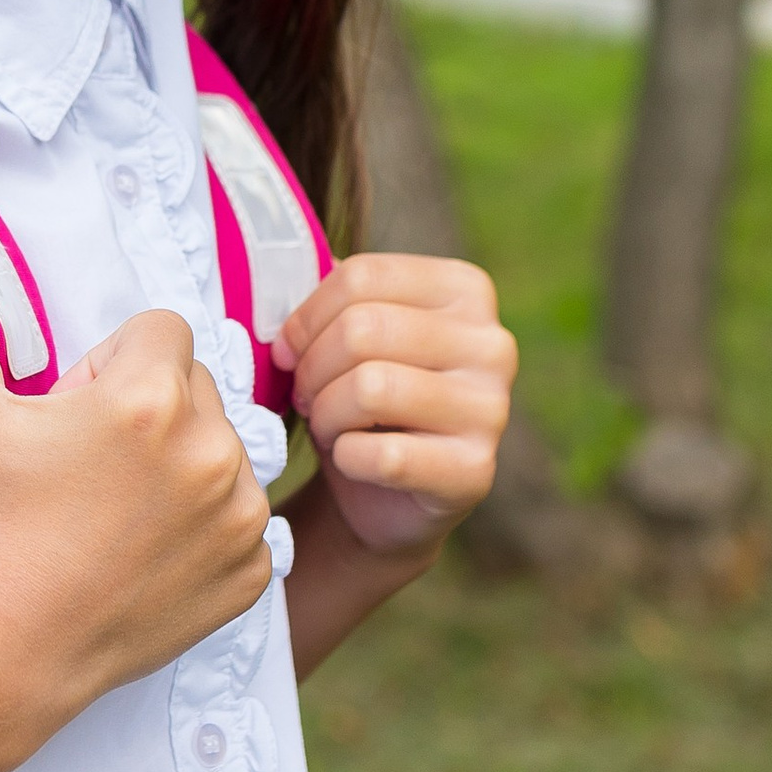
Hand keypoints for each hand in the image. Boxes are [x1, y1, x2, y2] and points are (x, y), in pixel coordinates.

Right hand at [0, 306, 273, 764]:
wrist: (0, 651)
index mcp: (152, 398)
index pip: (160, 329)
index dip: (109, 359)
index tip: (75, 407)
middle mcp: (213, 452)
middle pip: (196, 386)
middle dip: (148, 406)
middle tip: (87, 462)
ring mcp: (240, 519)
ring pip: (222, 451)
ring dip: (179, 464)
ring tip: (114, 512)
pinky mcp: (248, 573)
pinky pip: (238, 521)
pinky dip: (200, 528)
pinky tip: (143, 552)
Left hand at [279, 254, 517, 559]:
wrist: (388, 494)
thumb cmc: (364, 398)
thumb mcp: (349, 335)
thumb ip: (329, 304)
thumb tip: (278, 295)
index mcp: (465, 290)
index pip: (363, 277)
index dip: (306, 319)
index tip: (289, 351)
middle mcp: (493, 344)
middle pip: (362, 329)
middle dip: (312, 369)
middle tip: (306, 396)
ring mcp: (492, 409)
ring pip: (370, 387)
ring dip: (326, 413)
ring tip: (327, 425)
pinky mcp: (475, 471)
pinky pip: (383, 456)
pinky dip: (346, 458)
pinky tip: (352, 460)